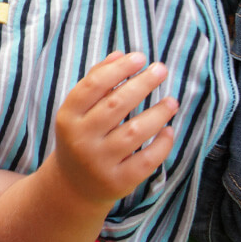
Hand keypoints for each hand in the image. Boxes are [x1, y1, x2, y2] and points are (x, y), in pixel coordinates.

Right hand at [50, 52, 177, 204]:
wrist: (73, 186)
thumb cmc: (82, 137)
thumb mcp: (79, 111)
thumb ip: (96, 81)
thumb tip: (121, 54)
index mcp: (68, 117)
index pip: (93, 85)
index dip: (118, 69)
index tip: (140, 57)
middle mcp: (81, 140)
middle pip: (116, 104)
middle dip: (142, 84)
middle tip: (161, 70)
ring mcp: (99, 162)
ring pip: (134, 132)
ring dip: (158, 113)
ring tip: (172, 101)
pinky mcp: (117, 181)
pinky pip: (146, 160)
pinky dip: (161, 144)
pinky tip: (168, 130)